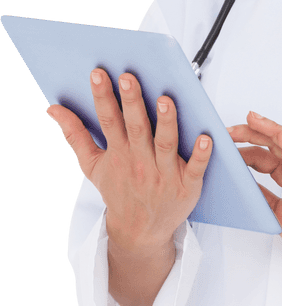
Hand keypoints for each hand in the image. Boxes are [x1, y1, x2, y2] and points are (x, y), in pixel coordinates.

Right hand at [47, 68, 212, 251]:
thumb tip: (52, 109)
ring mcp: (164, 174)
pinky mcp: (187, 186)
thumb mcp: (92, 166)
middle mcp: (140, 162)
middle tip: (129, 77)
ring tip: (165, 100)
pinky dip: (201, 154)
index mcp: (118, 153)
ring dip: (166, 122)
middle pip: (137, 128)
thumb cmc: (118, 191)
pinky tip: (206, 137)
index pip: (108, 120)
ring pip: (165, 144)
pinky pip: (195, 168)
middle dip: (132, 103)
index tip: (98, 74)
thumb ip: (75, 135)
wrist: (139, 231)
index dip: (102, 97)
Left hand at [229, 111, 281, 284]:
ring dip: (270, 129)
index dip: (242, 148)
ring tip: (252, 118)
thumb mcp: (278, 213)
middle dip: (250, 132)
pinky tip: (281, 135)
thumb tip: (241, 186)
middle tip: (227, 129)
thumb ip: (263, 197)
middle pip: (273, 143)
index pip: (263, 155)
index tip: (222, 144)